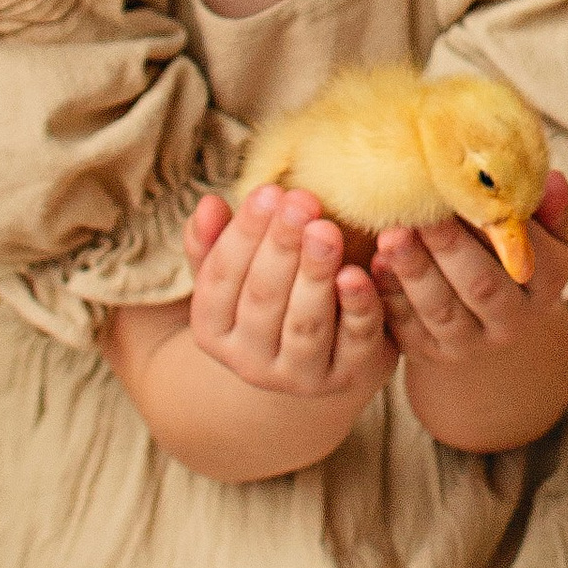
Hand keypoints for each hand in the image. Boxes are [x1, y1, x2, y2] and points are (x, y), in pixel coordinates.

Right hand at [181, 183, 391, 407]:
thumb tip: (208, 205)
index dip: (243, 234)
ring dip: (315, 274)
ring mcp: (298, 376)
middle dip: (282, 246)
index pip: (220, 278)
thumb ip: (217, 242)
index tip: (268, 191)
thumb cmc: (277, 296)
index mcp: (212, 330)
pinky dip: (357, 307)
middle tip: (301, 202)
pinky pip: (353, 341)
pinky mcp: (346, 376)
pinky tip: (359, 273)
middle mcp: (248, 362)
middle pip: (263, 299)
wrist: (326, 354)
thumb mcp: (240, 272)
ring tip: (326, 231)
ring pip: (304, 323)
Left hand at [371, 171, 567, 369]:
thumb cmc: (510, 257)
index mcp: (545, 286)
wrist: (486, 318)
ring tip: (391, 235)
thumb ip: (549, 210)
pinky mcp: (431, 351)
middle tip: (422, 215)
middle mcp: (511, 321)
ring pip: (441, 310)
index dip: (498, 229)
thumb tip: (553, 179)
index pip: (529, 259)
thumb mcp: (544, 236)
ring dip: (414, 272)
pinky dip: (391, 296)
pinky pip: (408, 328)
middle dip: (449, 248)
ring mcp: (469, 342)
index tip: (469, 193)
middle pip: (482, 286)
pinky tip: (376, 265)